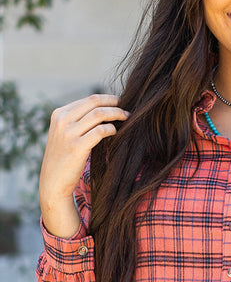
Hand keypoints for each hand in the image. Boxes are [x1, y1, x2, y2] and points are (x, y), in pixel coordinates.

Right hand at [39, 94, 129, 237]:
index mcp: (59, 114)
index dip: (106, 99)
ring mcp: (69, 133)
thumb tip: (102, 110)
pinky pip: (100, 131)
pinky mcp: (77, 147)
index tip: (118, 103)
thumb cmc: (63, 159)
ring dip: (116, 114)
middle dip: (114, 103)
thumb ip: (76, 121)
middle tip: (126, 110)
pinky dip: (111, 129)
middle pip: (94, 103)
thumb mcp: (63, 134)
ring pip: (99, 114)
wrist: (53, 182)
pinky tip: (116, 132)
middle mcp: (62, 121)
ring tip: (126, 119)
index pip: (88, 100)